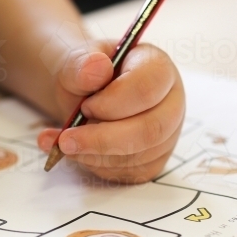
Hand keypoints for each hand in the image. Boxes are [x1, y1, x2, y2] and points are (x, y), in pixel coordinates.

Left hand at [37, 41, 184, 182]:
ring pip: (140, 156)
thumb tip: (96, 67)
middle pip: (150, 130)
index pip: (147, 89)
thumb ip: (82, 64)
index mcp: (158, 68)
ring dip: (96, 155)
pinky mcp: (155, 159)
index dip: (111, 103)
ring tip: (66, 143)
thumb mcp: (76, 63)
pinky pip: (132, 173)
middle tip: (67, 140)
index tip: (84, 107)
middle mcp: (171, 102)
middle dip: (103, 140)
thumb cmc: (86, 75)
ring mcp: (167, 134)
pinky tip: (79, 153)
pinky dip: (99, 167)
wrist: (83, 94)